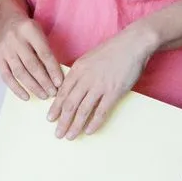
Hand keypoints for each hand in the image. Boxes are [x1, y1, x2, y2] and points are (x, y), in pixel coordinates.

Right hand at [0, 15, 62, 100]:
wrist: (6, 22)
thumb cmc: (27, 31)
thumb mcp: (39, 33)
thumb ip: (46, 50)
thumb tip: (56, 77)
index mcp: (29, 30)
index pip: (44, 53)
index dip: (53, 69)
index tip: (60, 83)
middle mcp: (15, 39)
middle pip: (31, 64)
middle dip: (44, 81)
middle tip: (53, 93)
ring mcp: (4, 49)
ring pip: (20, 72)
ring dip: (33, 87)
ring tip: (43, 95)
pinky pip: (6, 77)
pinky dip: (16, 89)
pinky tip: (26, 96)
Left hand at [47, 25, 157, 139]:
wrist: (132, 44)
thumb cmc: (112, 50)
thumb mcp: (89, 58)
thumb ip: (80, 73)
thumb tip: (72, 88)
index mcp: (78, 68)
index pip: (62, 92)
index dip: (56, 107)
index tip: (50, 118)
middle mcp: (86, 78)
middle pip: (70, 103)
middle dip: (62, 121)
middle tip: (57, 134)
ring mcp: (99, 85)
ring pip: (83, 110)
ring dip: (75, 125)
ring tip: (69, 136)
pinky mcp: (114, 91)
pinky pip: (101, 111)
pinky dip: (94, 123)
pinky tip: (88, 131)